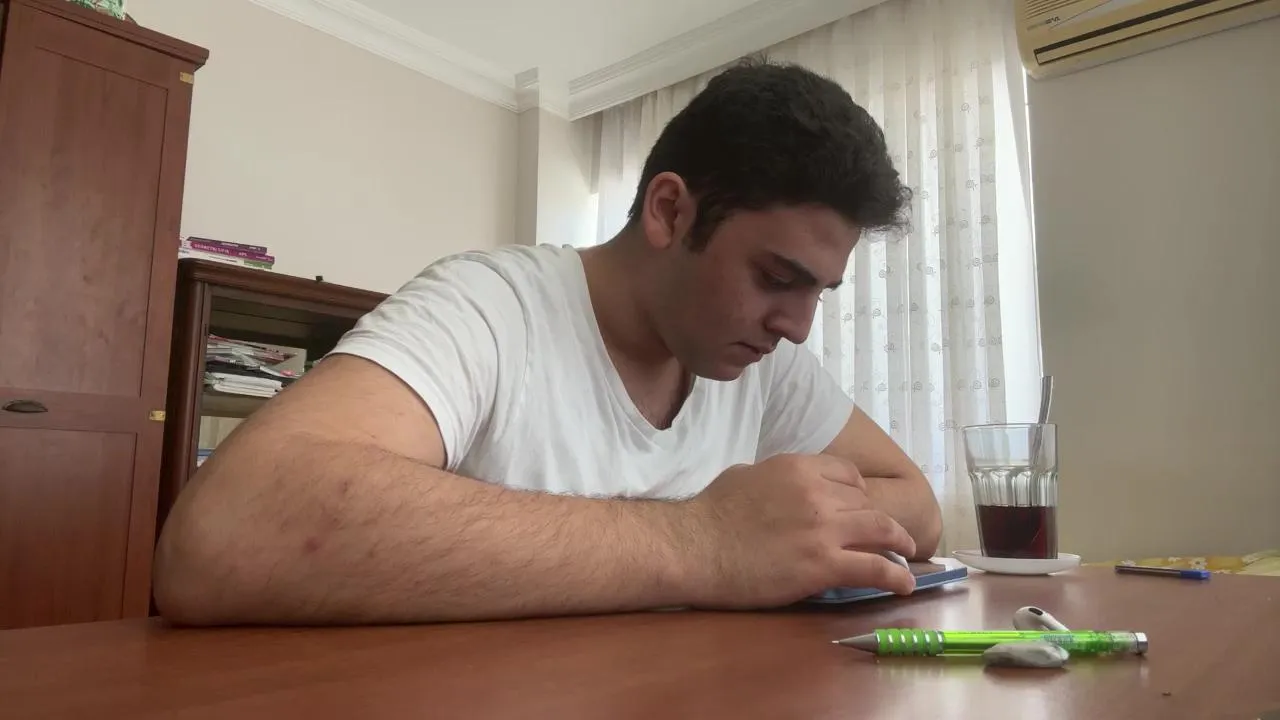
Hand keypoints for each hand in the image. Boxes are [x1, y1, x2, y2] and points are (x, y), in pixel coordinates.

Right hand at [679, 453, 917, 608]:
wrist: (694, 547)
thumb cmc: (709, 513)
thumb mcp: (745, 476)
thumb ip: (774, 479)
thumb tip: (782, 488)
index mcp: (799, 467)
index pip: (848, 474)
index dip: (859, 492)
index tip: (861, 507)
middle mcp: (818, 493)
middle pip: (866, 503)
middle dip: (877, 520)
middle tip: (885, 535)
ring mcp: (823, 529)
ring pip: (880, 530)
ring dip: (899, 543)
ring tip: (908, 553)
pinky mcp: (822, 565)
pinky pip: (874, 568)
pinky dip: (896, 576)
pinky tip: (905, 585)